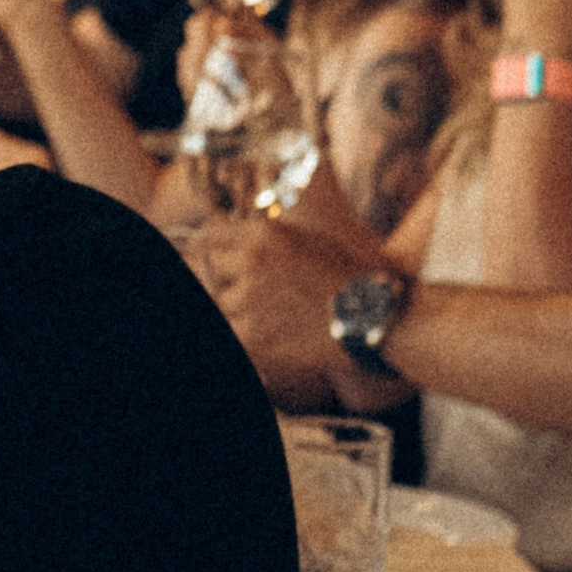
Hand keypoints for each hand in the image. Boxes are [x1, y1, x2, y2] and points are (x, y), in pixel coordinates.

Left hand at [184, 214, 349, 396]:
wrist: (374, 319)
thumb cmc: (345, 279)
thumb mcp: (306, 239)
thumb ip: (264, 238)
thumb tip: (229, 239)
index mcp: (264, 234)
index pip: (208, 235)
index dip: (208, 248)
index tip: (214, 260)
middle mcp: (251, 262)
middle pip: (197, 266)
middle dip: (207, 276)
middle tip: (229, 287)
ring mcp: (248, 300)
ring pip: (212, 300)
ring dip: (226, 305)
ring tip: (259, 311)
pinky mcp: (251, 337)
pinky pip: (226, 329)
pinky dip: (237, 330)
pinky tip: (257, 331)